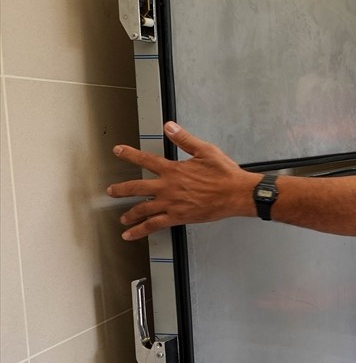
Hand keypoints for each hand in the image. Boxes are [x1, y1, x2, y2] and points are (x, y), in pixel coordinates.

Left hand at [107, 122, 256, 239]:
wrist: (236, 194)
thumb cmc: (225, 174)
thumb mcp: (205, 151)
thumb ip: (184, 139)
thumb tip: (169, 127)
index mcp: (173, 170)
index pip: (145, 160)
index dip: (129, 154)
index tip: (118, 151)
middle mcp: (168, 187)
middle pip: (136, 188)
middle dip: (121, 189)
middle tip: (112, 191)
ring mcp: (171, 204)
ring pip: (142, 209)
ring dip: (129, 214)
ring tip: (123, 218)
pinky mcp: (178, 217)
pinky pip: (154, 225)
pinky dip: (140, 231)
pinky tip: (131, 234)